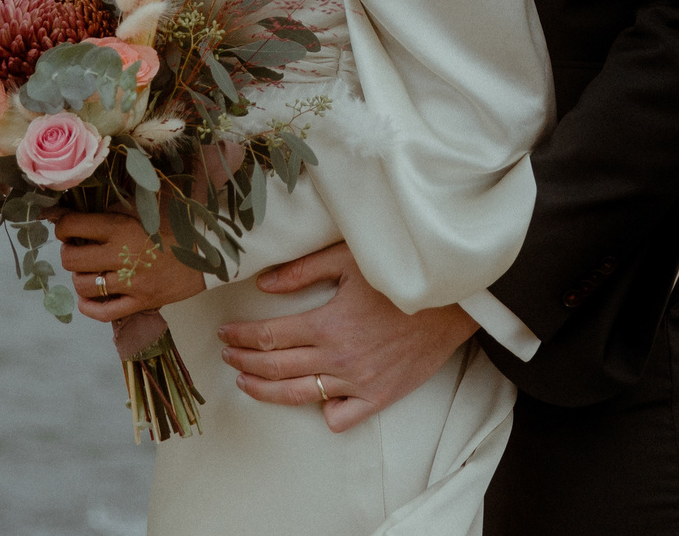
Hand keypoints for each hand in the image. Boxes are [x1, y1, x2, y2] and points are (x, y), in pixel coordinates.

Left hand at [50, 209, 206, 321]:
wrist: (207, 253)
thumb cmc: (173, 227)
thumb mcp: (142, 209)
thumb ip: (108, 207)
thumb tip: (63, 208)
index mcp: (122, 226)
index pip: (72, 226)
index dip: (62, 226)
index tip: (68, 227)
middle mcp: (122, 255)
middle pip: (71, 260)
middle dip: (68, 253)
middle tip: (78, 250)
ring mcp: (131, 283)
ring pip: (83, 286)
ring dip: (79, 278)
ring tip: (89, 271)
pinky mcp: (140, 303)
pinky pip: (102, 313)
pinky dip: (88, 307)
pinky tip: (89, 297)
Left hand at [214, 242, 478, 432]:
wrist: (453, 300)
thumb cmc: (399, 274)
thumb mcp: (348, 259)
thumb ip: (302, 271)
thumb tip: (263, 282)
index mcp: (327, 324)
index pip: (268, 336)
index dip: (241, 336)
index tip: (226, 333)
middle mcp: (338, 359)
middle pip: (275, 368)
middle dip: (244, 362)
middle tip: (228, 356)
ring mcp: (358, 383)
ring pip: (298, 396)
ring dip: (266, 391)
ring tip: (247, 383)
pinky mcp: (380, 397)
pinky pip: (342, 418)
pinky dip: (324, 412)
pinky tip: (313, 401)